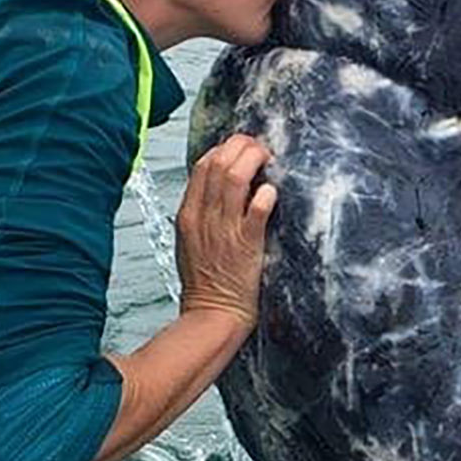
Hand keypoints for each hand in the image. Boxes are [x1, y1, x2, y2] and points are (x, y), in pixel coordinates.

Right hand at [177, 132, 276, 323]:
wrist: (212, 314)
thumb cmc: (206, 281)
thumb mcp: (192, 240)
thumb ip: (203, 212)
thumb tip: (221, 187)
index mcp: (188, 214)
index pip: (202, 165)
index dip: (224, 148)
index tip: (241, 148)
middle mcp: (204, 217)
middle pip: (218, 163)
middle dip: (241, 146)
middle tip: (259, 147)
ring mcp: (224, 229)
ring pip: (234, 177)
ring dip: (255, 160)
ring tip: (268, 159)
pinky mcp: (246, 244)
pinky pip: (256, 209)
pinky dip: (266, 194)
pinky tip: (272, 191)